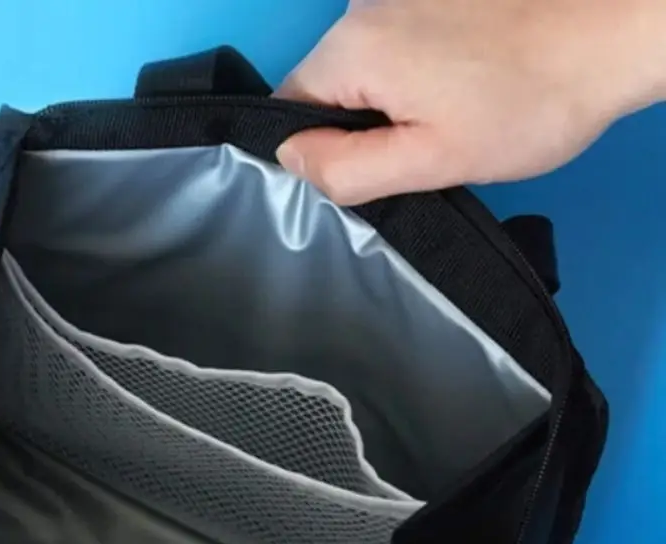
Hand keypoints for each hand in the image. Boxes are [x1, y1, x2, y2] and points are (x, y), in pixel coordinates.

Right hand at [276, 0, 665, 203]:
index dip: (317, 150)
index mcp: (353, 47)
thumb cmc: (527, 105)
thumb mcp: (429, 160)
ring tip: (448, 113)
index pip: (288, 108)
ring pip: (362, 63)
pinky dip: (414, 69)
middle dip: (355, 124)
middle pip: (324, 83)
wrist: (615, 32)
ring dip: (388, 97)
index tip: (369, 168)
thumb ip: (346, 167)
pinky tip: (461, 82)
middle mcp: (364, 5)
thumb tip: (290, 157)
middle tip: (418, 147)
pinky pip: (395, 39)